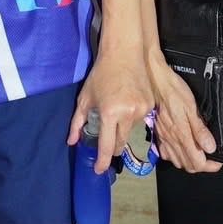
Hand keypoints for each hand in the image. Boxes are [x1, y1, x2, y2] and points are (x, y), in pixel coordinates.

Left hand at [67, 49, 153, 174]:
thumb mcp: (85, 97)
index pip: (107, 145)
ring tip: (116, 109)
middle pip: (120, 143)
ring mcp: (142, 110)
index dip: (102, 161)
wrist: (125, 53)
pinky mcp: (151, 105)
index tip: (98, 170)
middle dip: (112, 146)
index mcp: (110, 113)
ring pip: (130, 130)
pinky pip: (140, 119)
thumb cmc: (101, 74)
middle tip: (105, 140)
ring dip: (122, 127)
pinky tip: (127, 101)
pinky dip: (132, 117)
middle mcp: (128, 114)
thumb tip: (71, 141)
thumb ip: (77, 122)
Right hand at [147, 51, 221, 174]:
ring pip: (177, 162)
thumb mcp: (192, 107)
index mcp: (181, 134)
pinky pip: (166, 154)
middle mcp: (171, 140)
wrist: (156, 81)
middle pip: (188, 166)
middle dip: (201, 165)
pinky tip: (181, 148)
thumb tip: (210, 148)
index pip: (197, 163)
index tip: (218, 161)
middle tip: (211, 158)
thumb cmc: (174, 90)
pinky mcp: (158, 134)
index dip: (211, 165)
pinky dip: (176, 156)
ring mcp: (163, 138)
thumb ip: (200, 130)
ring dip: (189, 162)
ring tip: (198, 153)